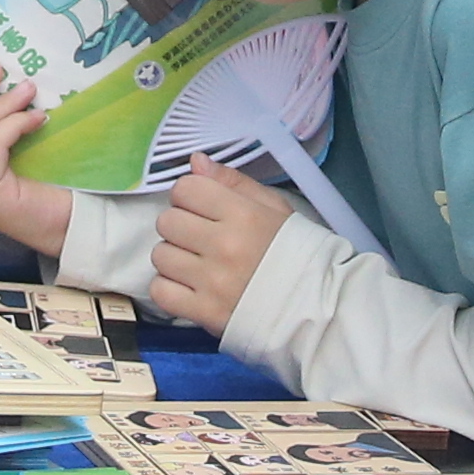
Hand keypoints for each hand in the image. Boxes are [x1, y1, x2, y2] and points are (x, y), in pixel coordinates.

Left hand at [149, 159, 295, 329]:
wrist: (313, 307)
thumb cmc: (295, 253)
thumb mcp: (275, 208)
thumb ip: (233, 182)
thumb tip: (195, 162)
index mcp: (244, 215)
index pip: (186, 189)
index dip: (190, 196)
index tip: (203, 209)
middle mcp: (224, 245)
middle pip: (167, 221)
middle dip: (180, 226)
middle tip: (200, 238)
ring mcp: (212, 282)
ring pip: (160, 256)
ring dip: (174, 259)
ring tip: (197, 265)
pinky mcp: (204, 312)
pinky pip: (160, 291)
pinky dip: (169, 289)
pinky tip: (189, 287)